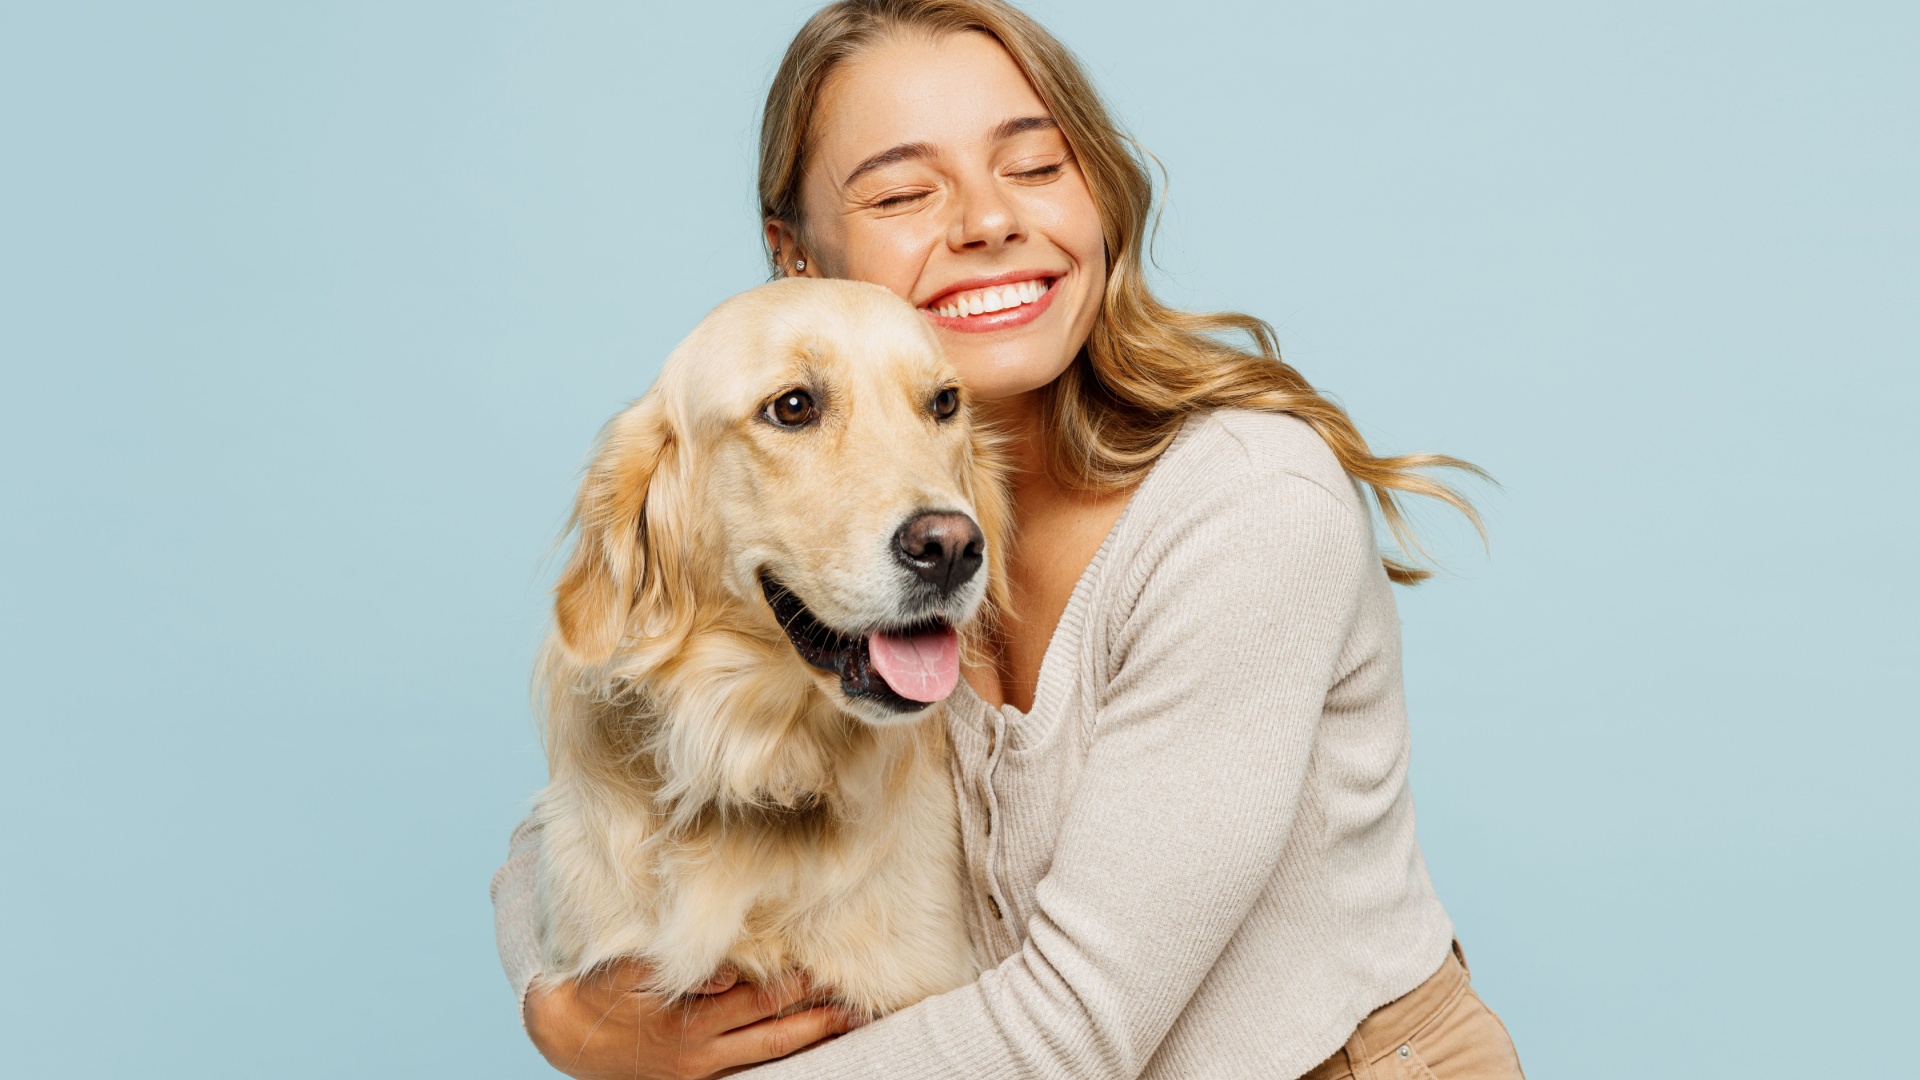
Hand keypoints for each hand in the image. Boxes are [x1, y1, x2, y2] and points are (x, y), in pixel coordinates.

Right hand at [523, 960, 863, 1079]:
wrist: (565, 1035)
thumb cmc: (600, 990)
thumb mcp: (625, 974)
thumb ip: (673, 971)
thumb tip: (729, 972)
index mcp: (688, 1025)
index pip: (757, 1004)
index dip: (793, 986)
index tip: (826, 968)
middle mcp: (702, 1051)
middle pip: (774, 1033)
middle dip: (817, 1017)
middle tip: (856, 1000)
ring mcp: (702, 1068)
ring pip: (769, 1052)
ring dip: (810, 1036)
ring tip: (849, 1019)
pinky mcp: (698, 1077)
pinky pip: (752, 1065)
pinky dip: (783, 1052)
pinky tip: (810, 1038)